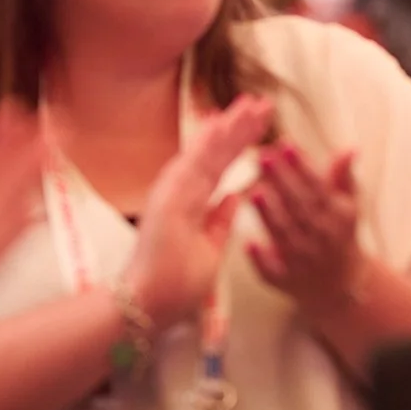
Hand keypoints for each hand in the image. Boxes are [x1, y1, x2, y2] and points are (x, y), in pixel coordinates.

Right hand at [122, 95, 272, 328]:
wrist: (148, 306)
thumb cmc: (174, 285)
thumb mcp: (210, 250)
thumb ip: (220, 221)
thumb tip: (236, 196)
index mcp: (192, 203)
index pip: (221, 167)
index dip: (240, 144)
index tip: (260, 124)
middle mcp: (180, 191)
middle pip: (215, 152)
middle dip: (239, 127)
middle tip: (262, 103)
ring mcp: (172, 191)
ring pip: (205, 151)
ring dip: (228, 126)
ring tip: (251, 104)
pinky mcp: (167, 197)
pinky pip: (190, 164)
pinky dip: (207, 141)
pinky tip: (223, 121)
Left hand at [247, 145, 364, 316]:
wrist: (340, 283)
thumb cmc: (339, 234)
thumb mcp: (348, 205)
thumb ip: (344, 177)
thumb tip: (350, 149)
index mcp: (337, 216)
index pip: (318, 187)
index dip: (303, 166)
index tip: (286, 145)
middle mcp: (321, 237)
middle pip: (299, 207)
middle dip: (281, 182)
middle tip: (262, 157)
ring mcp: (303, 260)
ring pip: (284, 234)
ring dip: (269, 215)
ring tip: (253, 191)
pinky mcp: (285, 280)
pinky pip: (272, 270)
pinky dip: (261, 259)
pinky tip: (248, 243)